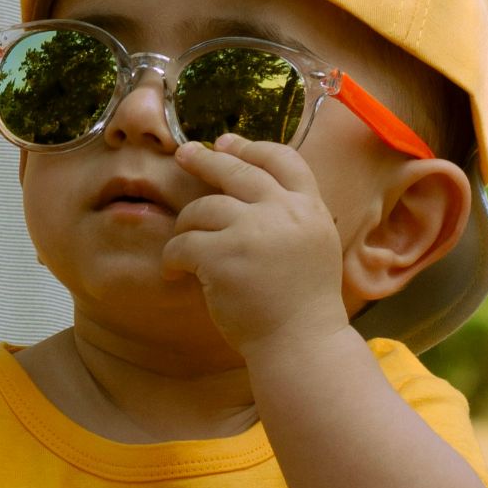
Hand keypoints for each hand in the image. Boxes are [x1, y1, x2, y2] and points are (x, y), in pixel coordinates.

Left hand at [162, 134, 350, 355]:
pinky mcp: (222, 255)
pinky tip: (175, 272)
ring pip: (203, 208)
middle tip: (184, 155)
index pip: (283, 159)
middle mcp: (284, 212)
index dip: (252, 147)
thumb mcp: (313, 246)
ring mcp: (252, 231)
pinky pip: (184, 242)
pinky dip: (174, 257)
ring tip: (184, 244)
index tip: (228, 143)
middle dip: (206, 160)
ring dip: (187, 225)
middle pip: (237, 171)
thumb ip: (290, 216)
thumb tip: (250, 187)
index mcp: (310, 209)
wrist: (300, 344)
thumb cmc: (302, 305)